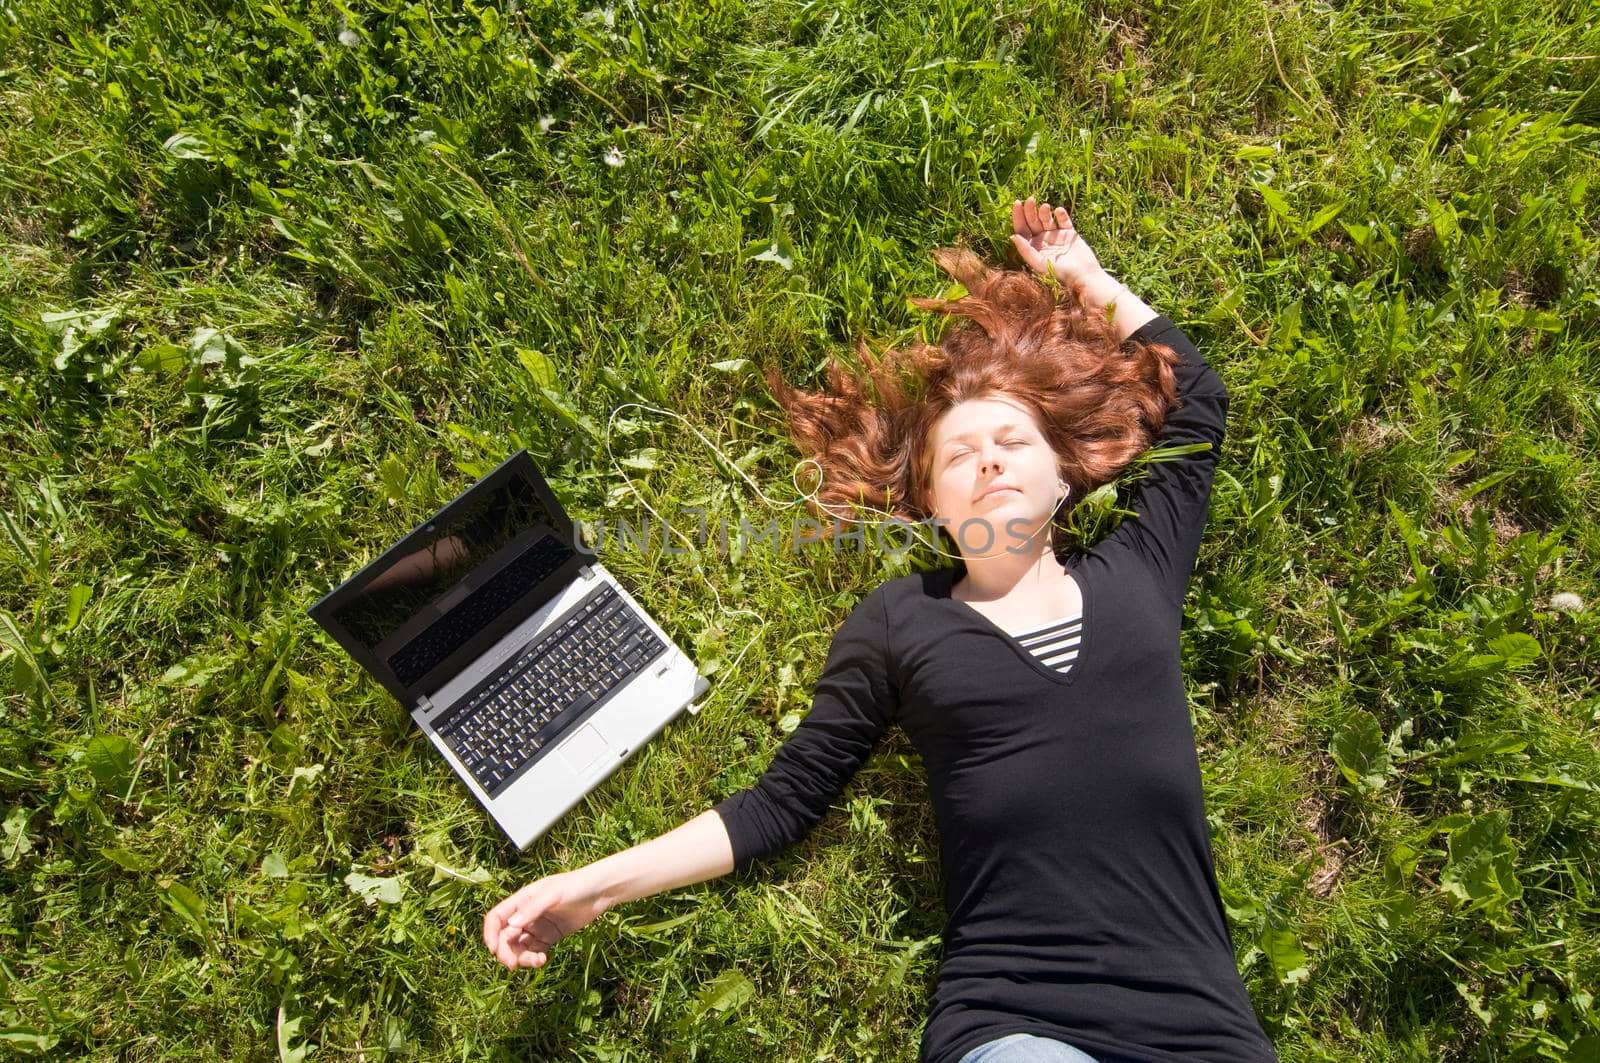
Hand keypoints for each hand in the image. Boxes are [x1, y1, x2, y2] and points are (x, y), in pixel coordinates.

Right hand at [483, 869, 609, 970]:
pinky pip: (535, 952)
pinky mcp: (550, 937)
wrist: (600, 891)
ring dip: (522, 958)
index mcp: (521, 900)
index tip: (494, 950)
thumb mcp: (553, 894)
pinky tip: (543, 960)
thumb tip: (509, 927)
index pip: (496, 918)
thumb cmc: (576, 886)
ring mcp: (537, 927)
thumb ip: (532, 910)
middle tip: (513, 965)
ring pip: (519, 948)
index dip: (490, 934)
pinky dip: (534, 959)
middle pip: (505, 937)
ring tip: (537, 961)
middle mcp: (526, 915)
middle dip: (506, 952)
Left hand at [1009, 196, 1104, 286]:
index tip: (1017, 203)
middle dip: (1030, 210)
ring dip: (1044, 211)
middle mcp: (1042, 240)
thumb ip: (1026, 250)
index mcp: (1032, 247)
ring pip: (1047, 219)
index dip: (1018, 217)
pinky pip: (1063, 220)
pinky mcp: (1069, 233)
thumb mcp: (1040, 264)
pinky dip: (1061, 214)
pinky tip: (1058, 211)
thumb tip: (1013, 236)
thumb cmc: (1060, 274)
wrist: (1083, 276)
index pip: (1022, 229)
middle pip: (1032, 221)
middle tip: (1030, 200)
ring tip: (1045, 207)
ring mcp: (1056, 235)